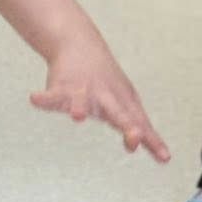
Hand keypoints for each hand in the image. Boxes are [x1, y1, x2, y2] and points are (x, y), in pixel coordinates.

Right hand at [31, 36, 170, 159]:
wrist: (79, 42)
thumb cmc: (107, 81)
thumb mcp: (127, 102)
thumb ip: (142, 131)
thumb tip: (166, 159)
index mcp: (123, 103)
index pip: (140, 124)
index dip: (152, 141)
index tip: (165, 158)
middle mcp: (106, 97)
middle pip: (118, 113)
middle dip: (127, 126)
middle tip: (135, 137)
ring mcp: (83, 90)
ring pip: (82, 100)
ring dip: (80, 107)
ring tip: (78, 116)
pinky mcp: (61, 86)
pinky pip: (52, 95)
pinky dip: (44, 98)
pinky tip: (35, 99)